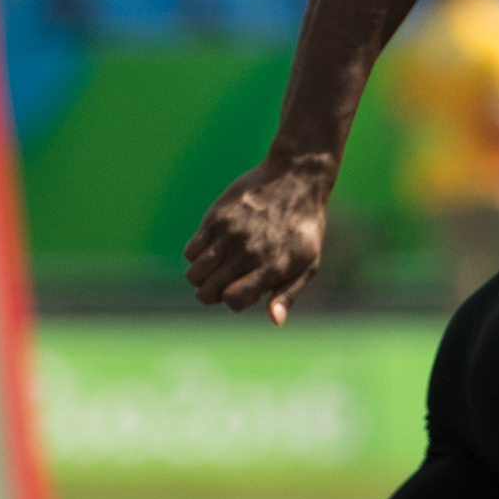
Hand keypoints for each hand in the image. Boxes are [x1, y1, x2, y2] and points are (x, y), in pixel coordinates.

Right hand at [182, 156, 330, 322]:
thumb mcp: (308, 263)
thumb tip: (274, 320)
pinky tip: (213, 251)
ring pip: (195, 273)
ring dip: (202, 279)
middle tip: (224, 284)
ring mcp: (229, 234)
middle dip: (213, 295)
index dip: (234, 302)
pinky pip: (190, 250)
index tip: (242, 292)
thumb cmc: (304, 227)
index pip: (233, 300)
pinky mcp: (215, 218)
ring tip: (217, 269)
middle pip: (209, 291)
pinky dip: (196, 258)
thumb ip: (289, 294)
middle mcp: (247, 251)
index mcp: (272, 266)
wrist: (297, 178)